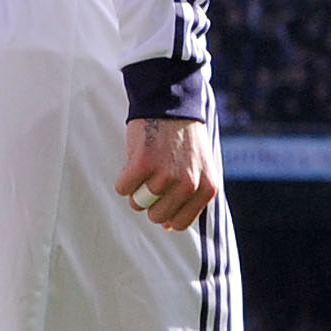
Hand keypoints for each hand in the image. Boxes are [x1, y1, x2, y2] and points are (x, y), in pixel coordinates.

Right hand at [114, 116, 218, 231]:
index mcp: (207, 188)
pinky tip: (133, 161)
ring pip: (138, 203)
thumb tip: (169, 226)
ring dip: (135, 188)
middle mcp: (189, 184)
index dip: (167, 213)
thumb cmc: (183, 140)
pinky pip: (123, 188)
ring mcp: (166, 174)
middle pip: (157, 216)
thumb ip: (190, 198)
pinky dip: (123, 179)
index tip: (163, 198)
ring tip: (144, 167)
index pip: (181, 223)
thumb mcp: (199, 170)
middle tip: (152, 179)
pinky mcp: (143, 163)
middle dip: (149, 201)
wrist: (170, 104)